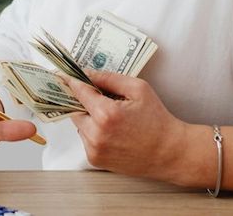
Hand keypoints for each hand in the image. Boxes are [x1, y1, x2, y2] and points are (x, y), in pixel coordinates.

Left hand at [65, 69, 187, 179]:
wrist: (169, 153)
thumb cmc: (157, 120)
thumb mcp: (138, 89)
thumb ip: (109, 78)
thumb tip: (87, 74)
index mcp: (106, 114)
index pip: (79, 91)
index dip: (71, 81)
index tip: (63, 74)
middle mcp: (96, 134)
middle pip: (75, 109)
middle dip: (84, 100)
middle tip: (98, 96)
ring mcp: (94, 149)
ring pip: (79, 124)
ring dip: (89, 117)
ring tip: (112, 117)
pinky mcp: (95, 160)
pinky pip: (86, 139)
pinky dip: (93, 132)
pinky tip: (113, 131)